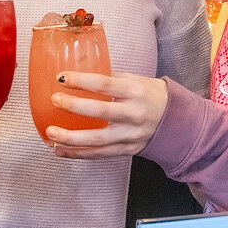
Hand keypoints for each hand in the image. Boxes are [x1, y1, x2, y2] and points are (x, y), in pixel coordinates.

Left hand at [45, 71, 169, 158]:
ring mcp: (130, 135)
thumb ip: (110, 78)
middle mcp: (133, 114)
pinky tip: (60, 151)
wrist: (177, 122)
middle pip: (100, 112)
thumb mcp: (136, 80)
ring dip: (71, 138)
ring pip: (97, 140)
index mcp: (135, 91)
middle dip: (74, 107)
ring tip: (50, 133)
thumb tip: (79, 72)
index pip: (105, 84)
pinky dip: (78, 154)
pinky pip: (99, 154)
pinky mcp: (127, 150)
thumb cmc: (151, 95)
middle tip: (54, 100)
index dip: (81, 81)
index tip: (61, 77)